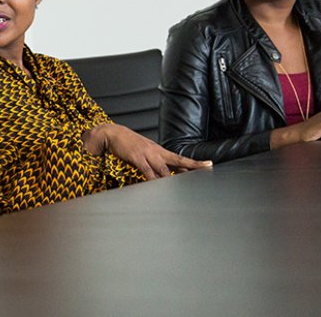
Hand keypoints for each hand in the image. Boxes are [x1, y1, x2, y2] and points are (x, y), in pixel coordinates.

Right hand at [85, 123, 211, 178]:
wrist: (112, 133)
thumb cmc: (128, 144)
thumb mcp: (145, 151)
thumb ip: (155, 163)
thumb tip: (165, 175)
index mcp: (159, 151)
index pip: (180, 158)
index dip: (195, 162)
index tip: (209, 164)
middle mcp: (156, 152)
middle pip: (178, 160)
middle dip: (192, 166)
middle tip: (206, 168)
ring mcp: (147, 154)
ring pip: (163, 169)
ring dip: (172, 178)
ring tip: (182, 187)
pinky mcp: (136, 158)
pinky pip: (146, 170)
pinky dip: (152, 178)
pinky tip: (157, 185)